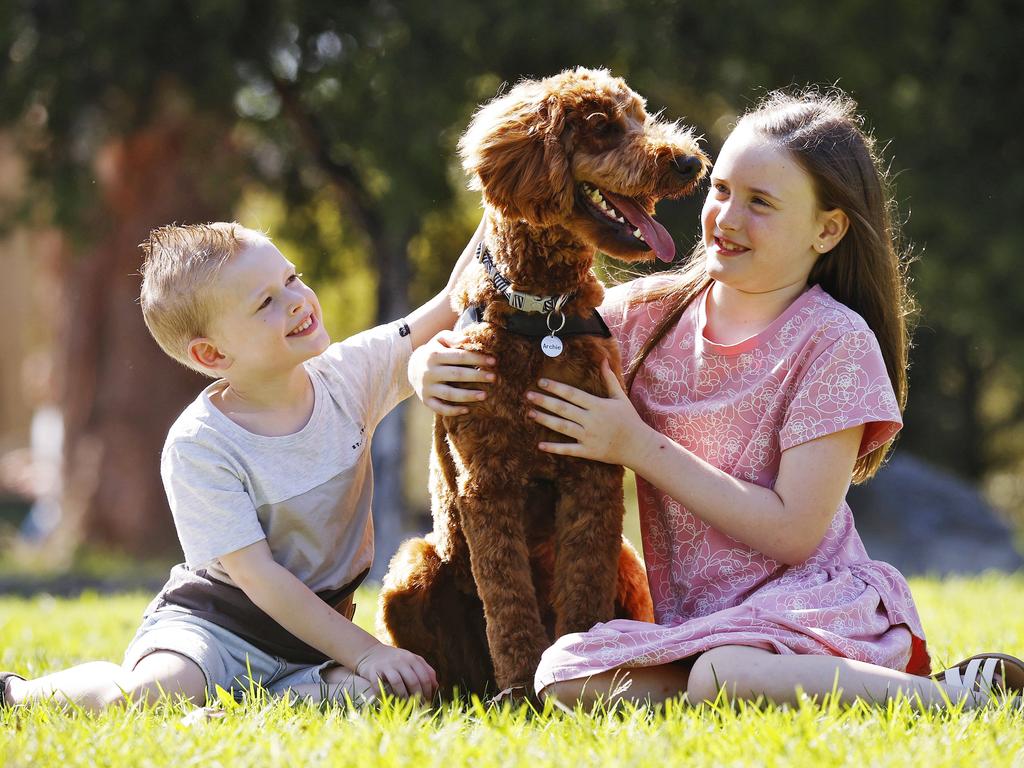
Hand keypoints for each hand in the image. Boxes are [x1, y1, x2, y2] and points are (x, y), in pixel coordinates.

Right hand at [354, 642, 437, 699]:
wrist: (370, 652)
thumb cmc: (395, 660)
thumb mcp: (411, 661)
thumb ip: (425, 670)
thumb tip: (436, 686)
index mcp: (412, 659)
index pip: (425, 677)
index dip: (428, 691)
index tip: (428, 702)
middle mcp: (400, 661)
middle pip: (413, 681)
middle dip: (417, 697)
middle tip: (418, 708)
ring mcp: (387, 665)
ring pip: (398, 683)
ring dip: (403, 697)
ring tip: (406, 707)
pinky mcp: (373, 671)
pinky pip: (380, 686)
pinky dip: (384, 696)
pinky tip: (388, 703)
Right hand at [409, 330, 495, 415]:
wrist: (412, 367)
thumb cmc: (434, 351)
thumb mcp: (440, 340)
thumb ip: (453, 337)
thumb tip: (467, 339)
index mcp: (433, 355)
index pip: (459, 356)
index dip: (477, 358)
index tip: (493, 361)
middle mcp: (429, 372)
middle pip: (456, 375)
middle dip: (476, 376)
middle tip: (494, 377)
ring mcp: (426, 388)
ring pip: (449, 394)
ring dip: (468, 395)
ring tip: (485, 395)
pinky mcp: (426, 400)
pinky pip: (439, 408)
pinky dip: (453, 411)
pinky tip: (467, 410)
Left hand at [526, 358, 649, 465]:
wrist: (638, 445)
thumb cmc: (629, 419)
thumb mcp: (620, 397)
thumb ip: (609, 378)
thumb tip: (604, 359)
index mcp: (598, 405)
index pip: (573, 394)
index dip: (556, 387)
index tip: (541, 382)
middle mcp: (592, 420)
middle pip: (564, 409)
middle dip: (545, 401)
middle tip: (528, 395)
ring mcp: (589, 437)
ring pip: (563, 427)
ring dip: (545, 420)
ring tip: (530, 413)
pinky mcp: (588, 451)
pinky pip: (568, 449)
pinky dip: (554, 448)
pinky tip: (540, 445)